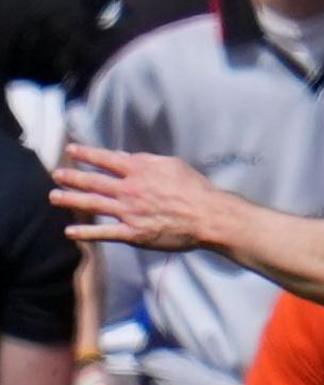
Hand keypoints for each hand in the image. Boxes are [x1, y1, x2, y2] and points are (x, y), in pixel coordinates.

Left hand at [51, 144, 229, 249]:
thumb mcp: (172, 165)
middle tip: (56, 174)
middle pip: (93, 181)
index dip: (86, 154)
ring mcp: (129, 212)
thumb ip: (147, 160)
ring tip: (54, 197)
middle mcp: (129, 190)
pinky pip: (105, 233)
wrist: (208, 217)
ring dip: (71, 200)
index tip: (71, 150)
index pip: (105, 159)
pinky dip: (86, 233)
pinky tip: (70, 232)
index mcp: (139, 171)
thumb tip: (126, 156)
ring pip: (93, 205)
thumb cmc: (196, 189)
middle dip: (72, 177)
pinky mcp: (134, 233)